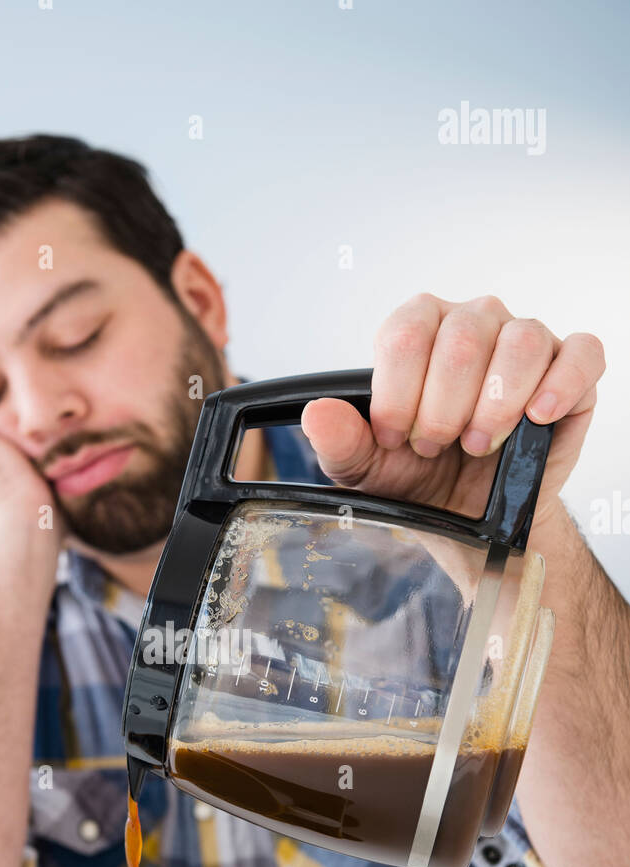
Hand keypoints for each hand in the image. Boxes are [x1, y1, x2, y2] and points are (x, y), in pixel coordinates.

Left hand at [301, 294, 605, 529]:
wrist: (467, 513)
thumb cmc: (417, 476)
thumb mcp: (365, 467)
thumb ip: (339, 440)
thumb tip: (317, 414)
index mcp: (418, 329)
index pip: (407, 334)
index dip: (399, 394)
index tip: (395, 437)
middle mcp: (472, 322)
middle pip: (462, 338)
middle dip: (443, 407)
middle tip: (437, 447)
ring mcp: (524, 340)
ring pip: (520, 342)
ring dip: (495, 405)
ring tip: (479, 444)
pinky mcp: (570, 367)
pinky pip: (580, 353)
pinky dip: (561, 384)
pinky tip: (537, 418)